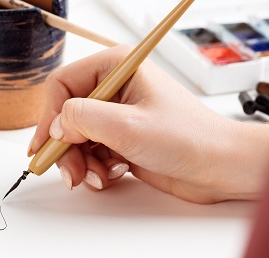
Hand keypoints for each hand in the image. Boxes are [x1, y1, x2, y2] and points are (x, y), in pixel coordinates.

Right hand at [29, 45, 268, 203]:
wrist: (220, 167)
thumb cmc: (189, 138)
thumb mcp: (127, 127)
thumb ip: (83, 120)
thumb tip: (56, 126)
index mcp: (117, 67)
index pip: (62, 85)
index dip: (51, 116)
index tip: (48, 145)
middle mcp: (115, 88)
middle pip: (66, 116)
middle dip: (65, 148)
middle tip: (69, 173)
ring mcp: (118, 116)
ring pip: (76, 139)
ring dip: (81, 162)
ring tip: (96, 178)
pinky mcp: (122, 139)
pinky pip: (91, 153)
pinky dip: (95, 169)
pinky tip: (111, 176)